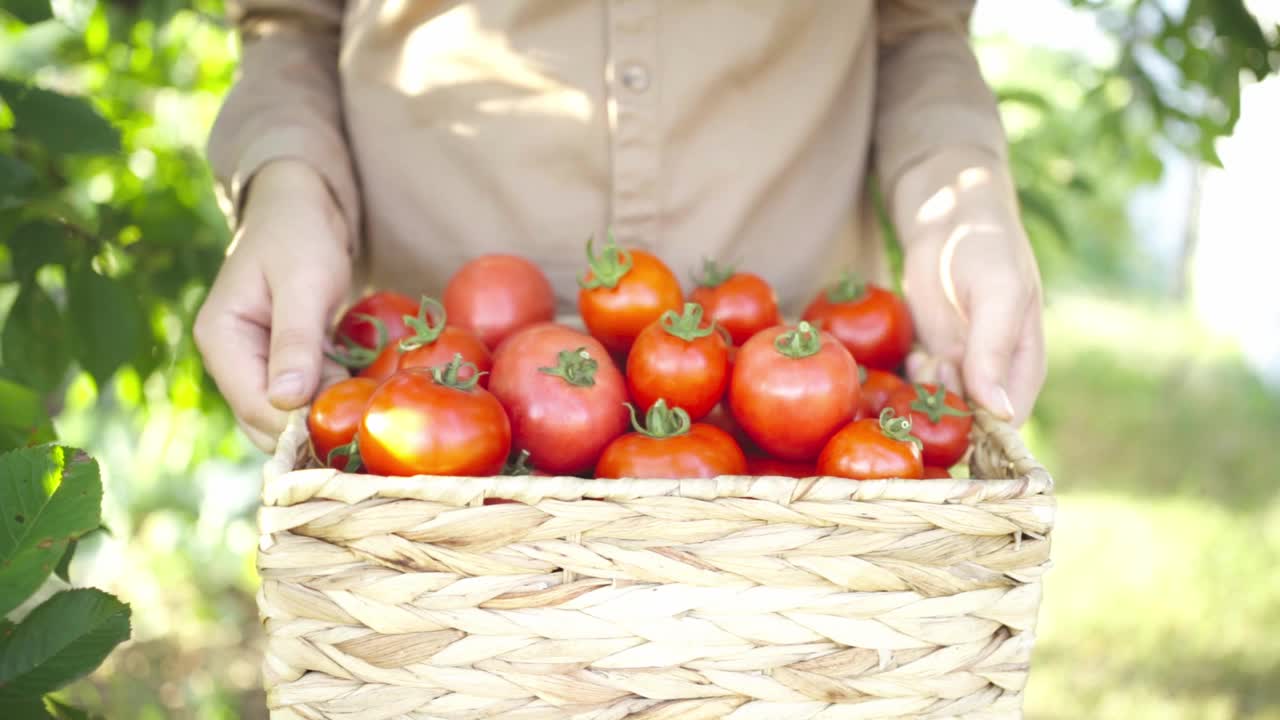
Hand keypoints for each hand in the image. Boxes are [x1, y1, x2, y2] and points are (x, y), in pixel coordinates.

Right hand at [194, 160, 352, 450]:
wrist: (301, 205)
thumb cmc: (300, 235)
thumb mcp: (304, 283)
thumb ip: (295, 340)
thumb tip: (287, 401)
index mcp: (221, 339)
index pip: (255, 406)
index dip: (300, 424)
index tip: (351, 425)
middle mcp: (230, 359)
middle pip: (267, 421)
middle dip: (313, 427)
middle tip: (368, 421)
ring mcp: (253, 363)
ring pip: (286, 415)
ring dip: (325, 417)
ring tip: (369, 409)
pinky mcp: (280, 363)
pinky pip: (303, 398)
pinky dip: (330, 400)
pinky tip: (361, 396)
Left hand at [893, 150, 1045, 425]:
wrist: (946, 216)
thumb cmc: (985, 248)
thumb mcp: (997, 295)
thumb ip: (994, 352)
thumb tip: (999, 413)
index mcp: (1023, 368)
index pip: (1007, 425)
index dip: (981, 431)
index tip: (954, 407)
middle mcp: (992, 376)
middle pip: (968, 425)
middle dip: (947, 409)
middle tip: (939, 367)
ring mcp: (959, 368)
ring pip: (938, 409)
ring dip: (926, 393)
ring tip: (928, 355)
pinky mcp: (929, 356)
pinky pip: (916, 388)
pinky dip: (910, 379)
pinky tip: (915, 350)